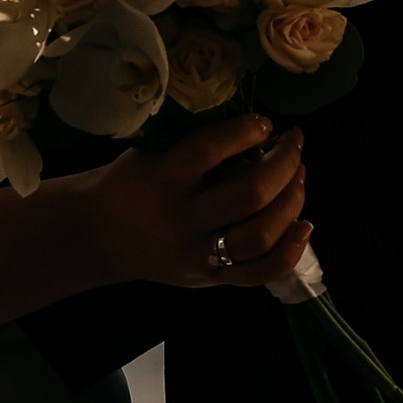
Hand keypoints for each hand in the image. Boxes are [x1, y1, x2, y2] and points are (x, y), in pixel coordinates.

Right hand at [73, 111, 309, 291]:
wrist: (98, 237)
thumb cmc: (130, 183)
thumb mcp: (150, 155)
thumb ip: (193, 146)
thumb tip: (255, 131)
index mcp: (163, 178)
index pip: (210, 151)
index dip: (245, 132)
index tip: (265, 122)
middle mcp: (183, 219)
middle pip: (248, 195)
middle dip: (283, 164)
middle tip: (294, 144)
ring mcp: (199, 255)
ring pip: (260, 235)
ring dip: (291, 202)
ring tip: (299, 176)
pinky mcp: (210, 279)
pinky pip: (258, 273)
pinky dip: (288, 251)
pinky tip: (304, 226)